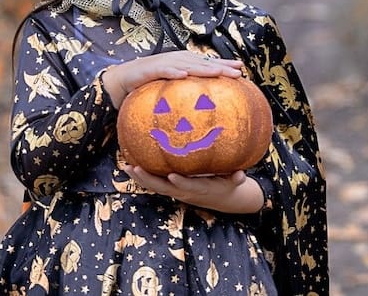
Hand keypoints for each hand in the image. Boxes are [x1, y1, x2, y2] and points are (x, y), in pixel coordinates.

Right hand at [102, 50, 242, 107]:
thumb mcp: (168, 93)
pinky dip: (172, 72)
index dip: (223, 65)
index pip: (206, 64)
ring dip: (202, 67)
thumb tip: (201, 114)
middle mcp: (175, 61)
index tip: (241, 70)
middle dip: (220, 66)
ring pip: (186, 64)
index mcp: (182, 65)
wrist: (120, 81)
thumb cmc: (146, 87)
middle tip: (238, 72)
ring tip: (217, 72)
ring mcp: (162, 64)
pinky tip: (182, 75)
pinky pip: (162, 71)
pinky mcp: (148, 69)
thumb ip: (183, 99)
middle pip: (201, 63)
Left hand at [121, 165, 263, 213]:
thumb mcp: (235, 183)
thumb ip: (236, 178)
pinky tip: (130, 167)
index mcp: (200, 189)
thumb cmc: (228, 185)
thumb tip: (241, 173)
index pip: (189, 187)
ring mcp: (177, 192)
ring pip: (156, 187)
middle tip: (136, 169)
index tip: (171, 176)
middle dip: (149, 179)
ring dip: (141, 178)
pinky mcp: (172, 189)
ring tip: (126, 167)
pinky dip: (143, 177)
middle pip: (164, 188)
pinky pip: (155, 184)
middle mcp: (185, 192)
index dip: (181, 183)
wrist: (223, 199)